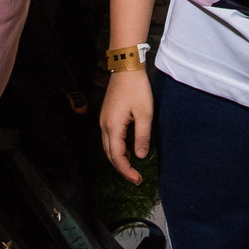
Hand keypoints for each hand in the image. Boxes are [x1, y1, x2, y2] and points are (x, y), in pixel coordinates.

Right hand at [100, 68, 153, 183]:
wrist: (126, 68)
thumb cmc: (137, 89)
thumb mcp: (144, 114)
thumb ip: (142, 136)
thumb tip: (140, 156)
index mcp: (113, 127)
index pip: (117, 156)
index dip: (127, 171)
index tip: (138, 180)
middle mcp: (104, 125)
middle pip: (110, 154)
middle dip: (122, 168)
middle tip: (136, 178)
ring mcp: (104, 120)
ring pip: (108, 146)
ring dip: (119, 159)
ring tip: (132, 167)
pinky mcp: (107, 115)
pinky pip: (110, 138)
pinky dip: (117, 148)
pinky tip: (128, 150)